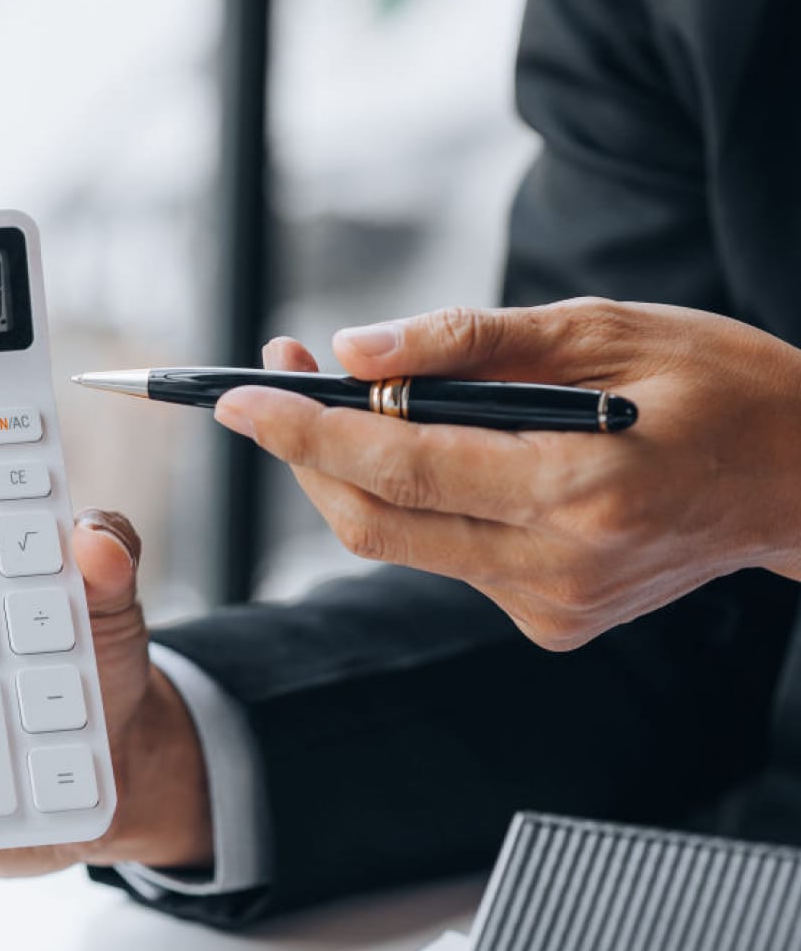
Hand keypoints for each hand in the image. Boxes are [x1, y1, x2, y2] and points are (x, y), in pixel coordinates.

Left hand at [215, 298, 800, 650]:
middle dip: (306, 453)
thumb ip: (466, 341)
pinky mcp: (551, 624)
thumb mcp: (599, 326)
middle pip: (375, 521)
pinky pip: (447, 558)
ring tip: (343, 399)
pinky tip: (429, 454)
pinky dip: (417, 503)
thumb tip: (352, 350)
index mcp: (578, 488)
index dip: (303, 432)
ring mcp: (553, 608)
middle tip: (274, 380)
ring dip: (354, 473)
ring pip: (402, 542)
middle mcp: (558, 567)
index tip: (236, 396)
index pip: (398, 467)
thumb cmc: (715, 384)